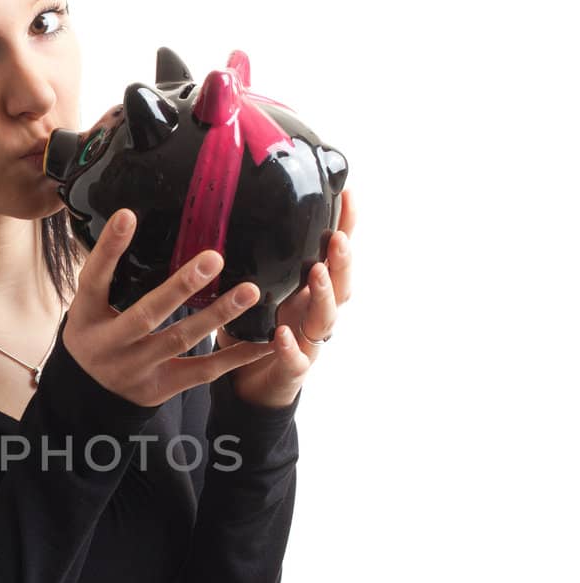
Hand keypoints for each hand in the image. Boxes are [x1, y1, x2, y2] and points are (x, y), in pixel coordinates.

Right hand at [61, 208, 277, 407]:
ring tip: (249, 292)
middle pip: (146, 314)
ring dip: (218, 315)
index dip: (109, 249)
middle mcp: (109, 344)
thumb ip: (108, 277)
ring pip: (180, 339)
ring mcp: (136, 368)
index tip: (127, 215)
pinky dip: (235, 356)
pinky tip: (262, 340)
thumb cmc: (95, 335)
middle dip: (181, 287)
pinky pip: (203, 372)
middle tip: (213, 258)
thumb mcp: (87, 308)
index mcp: (86, 316)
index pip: (94, 279)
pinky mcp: (160, 387)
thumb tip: (128, 219)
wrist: (89, 395)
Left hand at [213, 189, 355, 409]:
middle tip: (336, 238)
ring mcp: (307, 342)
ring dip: (323, 294)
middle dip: (342, 260)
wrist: (250, 388)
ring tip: (315, 272)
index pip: (333, 255)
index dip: (345, 226)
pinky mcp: (292, 370)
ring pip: (326, 318)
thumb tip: (234, 215)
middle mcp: (315, 313)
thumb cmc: (256, 332)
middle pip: (341, 284)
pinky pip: (296, 359)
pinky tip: (280, 334)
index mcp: (309, 290)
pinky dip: (289, 346)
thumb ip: (255, 260)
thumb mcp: (256, 290)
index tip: (348, 194)